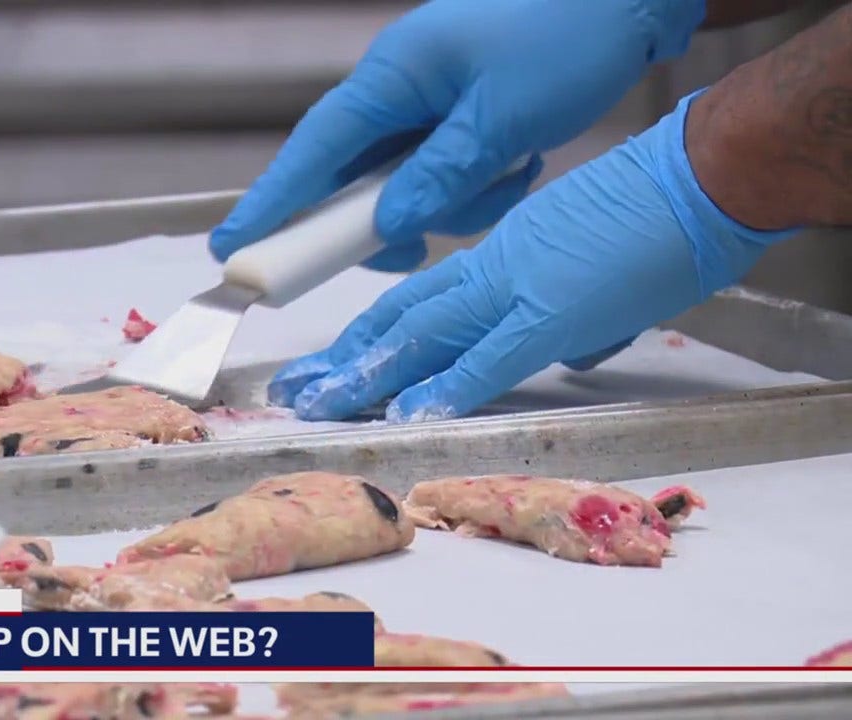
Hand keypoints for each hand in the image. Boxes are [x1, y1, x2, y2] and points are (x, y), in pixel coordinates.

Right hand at [209, 0, 706, 271]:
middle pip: (355, 176)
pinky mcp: (461, 115)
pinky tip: (521, 162)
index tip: (231, 248)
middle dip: (382, 218)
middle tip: (404, 250)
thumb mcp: (500, 119)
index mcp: (391, 76)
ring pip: (406, 184)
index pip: (313, 150)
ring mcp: (429, 103)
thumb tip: (385, 229)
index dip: (271, 203)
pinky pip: (444, 173)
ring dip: (452, 200)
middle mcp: (399, 89)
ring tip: (511, 173)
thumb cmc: (565, 38)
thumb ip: (437, 178)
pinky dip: (476, 185)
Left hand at [269, 91, 795, 421]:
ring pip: (422, 336)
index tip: (333, 363)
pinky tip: (407, 415)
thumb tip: (565, 355)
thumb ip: (566, 316)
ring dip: (369, 376)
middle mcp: (491, 272)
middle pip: (402, 320)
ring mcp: (515, 291)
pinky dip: (445, 391)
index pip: (419, 303)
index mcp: (500, 261)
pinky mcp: (552, 313)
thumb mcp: (590, 272)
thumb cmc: (659, 216)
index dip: (370, 336)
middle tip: (295, 390)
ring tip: (319, 404)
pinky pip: (486, 361)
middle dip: (345, 360)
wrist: (697, 178)